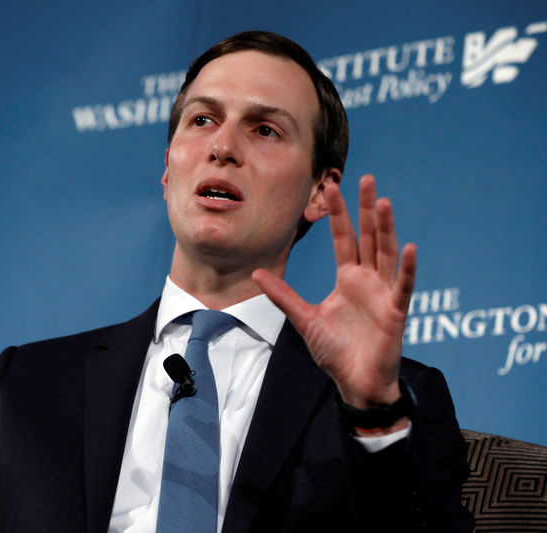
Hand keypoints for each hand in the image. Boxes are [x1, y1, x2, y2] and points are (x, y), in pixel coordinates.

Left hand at [253, 175, 415, 409]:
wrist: (355, 383)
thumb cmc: (335, 352)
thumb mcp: (304, 319)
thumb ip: (283, 296)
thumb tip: (257, 273)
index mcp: (348, 279)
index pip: (344, 239)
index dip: (339, 214)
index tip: (332, 188)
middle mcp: (367, 280)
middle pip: (368, 237)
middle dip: (366, 209)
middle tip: (365, 179)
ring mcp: (383, 294)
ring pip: (386, 253)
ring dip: (386, 228)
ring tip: (383, 202)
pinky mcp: (395, 312)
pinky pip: (402, 286)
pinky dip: (406, 268)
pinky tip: (409, 247)